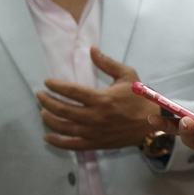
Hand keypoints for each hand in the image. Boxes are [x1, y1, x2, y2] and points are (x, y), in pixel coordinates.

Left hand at [38, 47, 156, 149]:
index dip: (55, 86)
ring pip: (63, 127)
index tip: (47, 82)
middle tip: (40, 95)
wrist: (153, 123)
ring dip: (49, 119)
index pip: (70, 91)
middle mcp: (95, 117)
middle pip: (62, 109)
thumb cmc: (140, 98)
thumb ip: (107, 63)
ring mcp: (95, 132)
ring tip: (43, 111)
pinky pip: (72, 145)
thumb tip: (91, 49)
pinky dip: (57, 141)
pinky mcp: (96, 143)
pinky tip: (47, 136)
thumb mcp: (127, 76)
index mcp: (102, 98)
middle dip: (46, 101)